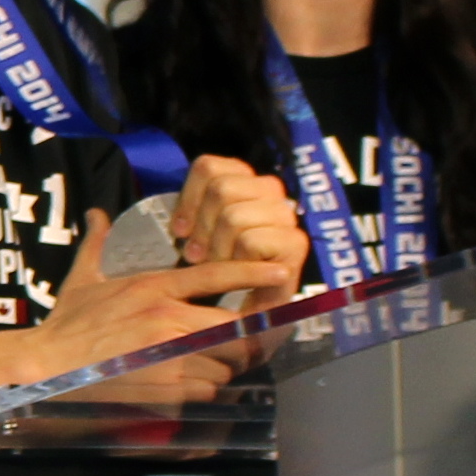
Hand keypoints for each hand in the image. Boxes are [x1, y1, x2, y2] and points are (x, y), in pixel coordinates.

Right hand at [31, 231, 301, 386]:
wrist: (45, 366)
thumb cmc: (66, 325)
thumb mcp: (82, 278)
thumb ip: (98, 244)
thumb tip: (98, 213)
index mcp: (153, 288)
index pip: (217, 274)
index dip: (254, 273)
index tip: (281, 273)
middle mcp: (167, 318)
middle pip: (235, 327)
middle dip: (240, 340)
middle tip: (234, 346)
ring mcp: (170, 354)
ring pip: (224, 362)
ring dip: (218, 366)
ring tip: (197, 367)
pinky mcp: (167, 388)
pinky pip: (206, 389)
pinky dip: (201, 390)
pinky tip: (181, 386)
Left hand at [170, 152, 308, 286]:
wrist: (254, 308)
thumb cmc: (225, 267)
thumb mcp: (203, 234)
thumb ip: (194, 214)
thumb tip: (180, 227)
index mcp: (245, 180)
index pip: (209, 167)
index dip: (188, 198)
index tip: (179, 230)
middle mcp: (270, 190)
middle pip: (221, 189)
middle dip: (203, 228)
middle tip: (197, 255)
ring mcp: (285, 215)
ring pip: (233, 216)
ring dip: (219, 249)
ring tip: (222, 265)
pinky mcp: (295, 242)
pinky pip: (250, 241)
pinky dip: (238, 261)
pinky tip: (242, 273)